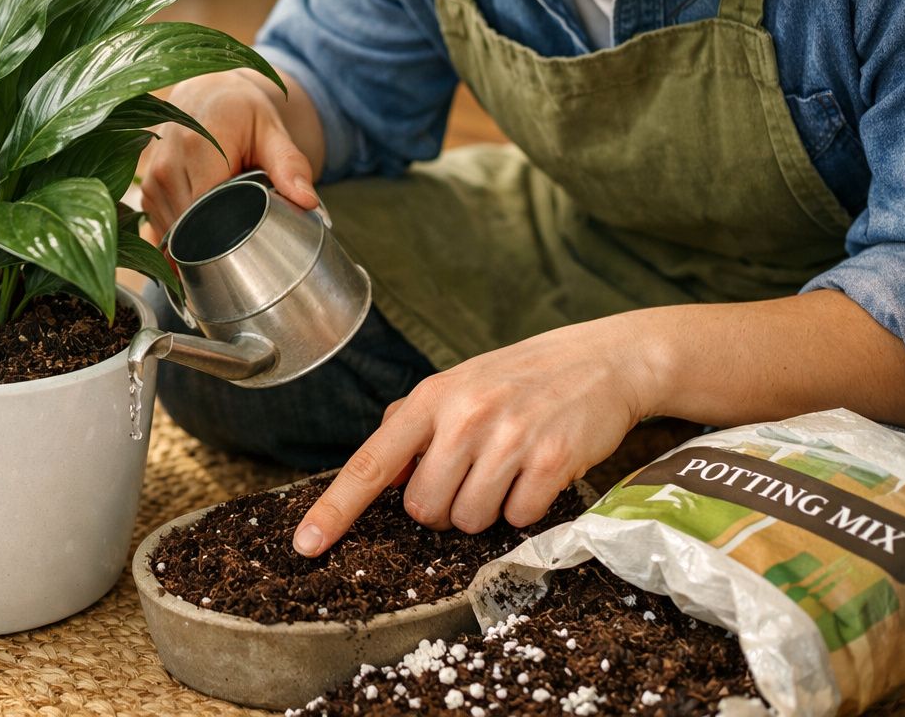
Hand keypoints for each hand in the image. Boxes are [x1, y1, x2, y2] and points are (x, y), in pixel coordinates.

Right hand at [139, 69, 319, 241]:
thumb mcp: (272, 133)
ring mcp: (152, 178)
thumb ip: (290, 167)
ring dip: (198, 238)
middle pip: (190, 227)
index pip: (207, 214)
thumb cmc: (242, 113)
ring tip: (222, 225)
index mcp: (198, 147)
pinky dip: (183, 235)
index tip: (250, 241)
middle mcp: (166, 163)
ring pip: (175, 232)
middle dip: (216, 240)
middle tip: (242, 236)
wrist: (207, 92)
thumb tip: (308, 203)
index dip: (229, 235)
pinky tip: (200, 227)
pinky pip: (161, 228)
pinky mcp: (147, 190)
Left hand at [291, 313, 659, 555]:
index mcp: (430, 399)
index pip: (369, 463)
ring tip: (504, 471)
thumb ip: (412, 426)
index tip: (305, 544)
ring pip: (467, 521)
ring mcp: (509, 439)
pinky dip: (523, 509)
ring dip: (483, 511)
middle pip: (421, 509)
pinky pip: (517, 519)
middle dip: (440, 507)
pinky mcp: (552, 461)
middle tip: (469, 474)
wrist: (599, 361)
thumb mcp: (455, 385)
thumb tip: (375, 471)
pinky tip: (534, 475)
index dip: (335, 509)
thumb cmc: (518, 379)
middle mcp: (464, 417)